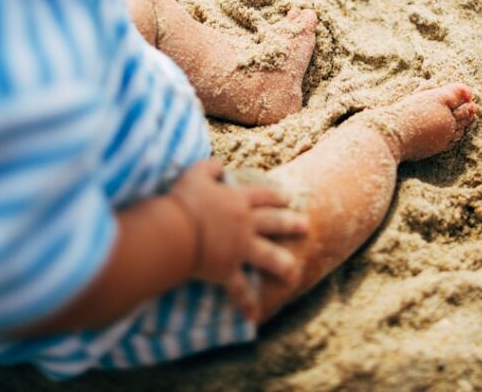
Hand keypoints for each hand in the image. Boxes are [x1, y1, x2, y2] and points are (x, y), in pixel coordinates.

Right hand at [168, 159, 307, 320]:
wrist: (175, 230)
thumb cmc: (183, 200)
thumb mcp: (195, 174)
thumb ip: (210, 167)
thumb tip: (219, 164)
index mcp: (238, 200)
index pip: (263, 196)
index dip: (276, 196)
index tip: (288, 198)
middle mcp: (245, 224)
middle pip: (274, 223)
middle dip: (292, 223)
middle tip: (306, 226)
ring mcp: (239, 249)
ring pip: (269, 257)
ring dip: (283, 265)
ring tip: (295, 272)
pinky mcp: (227, 270)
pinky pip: (239, 289)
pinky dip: (246, 302)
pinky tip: (254, 316)